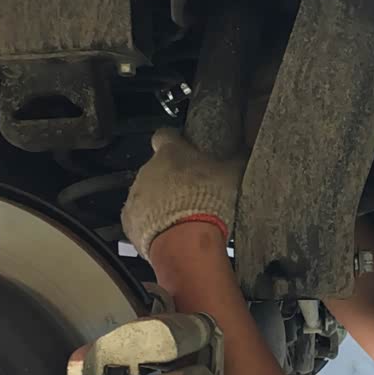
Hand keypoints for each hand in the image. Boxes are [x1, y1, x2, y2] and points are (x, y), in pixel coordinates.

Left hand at [121, 128, 244, 259]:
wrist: (185, 238)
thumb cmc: (207, 201)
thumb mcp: (231, 175)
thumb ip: (236, 161)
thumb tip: (244, 154)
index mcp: (170, 152)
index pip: (165, 135)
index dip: (174, 141)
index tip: (182, 147)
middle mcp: (148, 169)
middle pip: (157, 168)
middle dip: (171, 179)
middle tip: (193, 192)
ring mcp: (137, 195)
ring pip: (147, 193)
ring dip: (160, 201)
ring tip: (182, 216)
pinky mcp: (130, 219)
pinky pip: (139, 217)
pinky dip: (150, 223)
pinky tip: (169, 231)